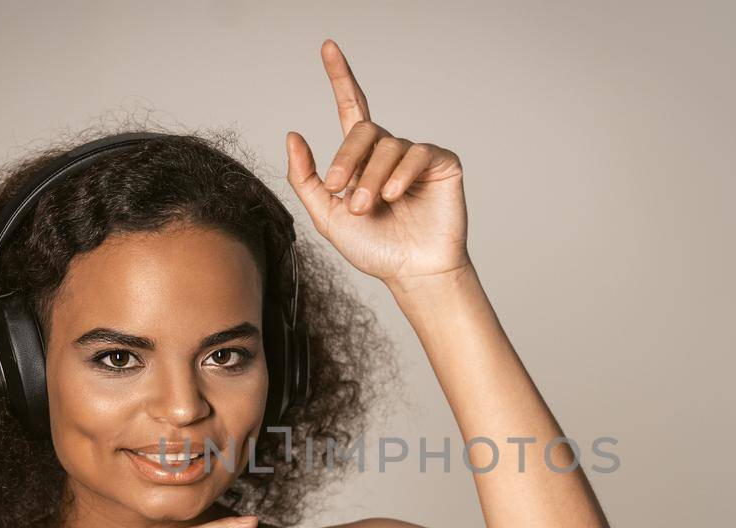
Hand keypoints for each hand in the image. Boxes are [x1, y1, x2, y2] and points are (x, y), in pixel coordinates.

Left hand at [286, 38, 472, 288]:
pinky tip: (395, 195)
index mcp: (361, 159)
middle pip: (362, 130)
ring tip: (369, 207)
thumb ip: (306, 178)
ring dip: (371, 178)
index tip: (328, 46)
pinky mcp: (442, 163)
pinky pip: (417, 153)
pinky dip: (401, 173)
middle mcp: (388, 152)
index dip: (340, 76)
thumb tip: (293, 135)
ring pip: (387, 146)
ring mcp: (416, 156)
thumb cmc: (374, 249)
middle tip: (343, 194)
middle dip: (347, 160)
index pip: (350, 108)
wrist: (411, 272)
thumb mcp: (327, 216)